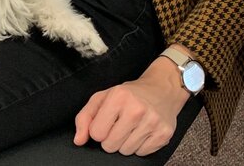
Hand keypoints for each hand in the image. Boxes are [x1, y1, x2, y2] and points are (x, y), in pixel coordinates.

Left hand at [74, 56, 190, 156]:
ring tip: (132, 127)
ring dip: (126, 143)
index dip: (99, 130)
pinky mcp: (164, 134)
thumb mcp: (104, 97)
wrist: (162, 89)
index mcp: (119, 97)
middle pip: (110, 146)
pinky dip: (140, 146)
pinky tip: (143, 131)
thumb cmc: (129, 94)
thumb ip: (85, 117)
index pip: (96, 133)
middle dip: (111, 138)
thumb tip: (78, 140)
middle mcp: (136, 109)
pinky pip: (142, 154)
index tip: (107, 121)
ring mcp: (152, 122)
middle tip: (120, 124)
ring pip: (126, 152)